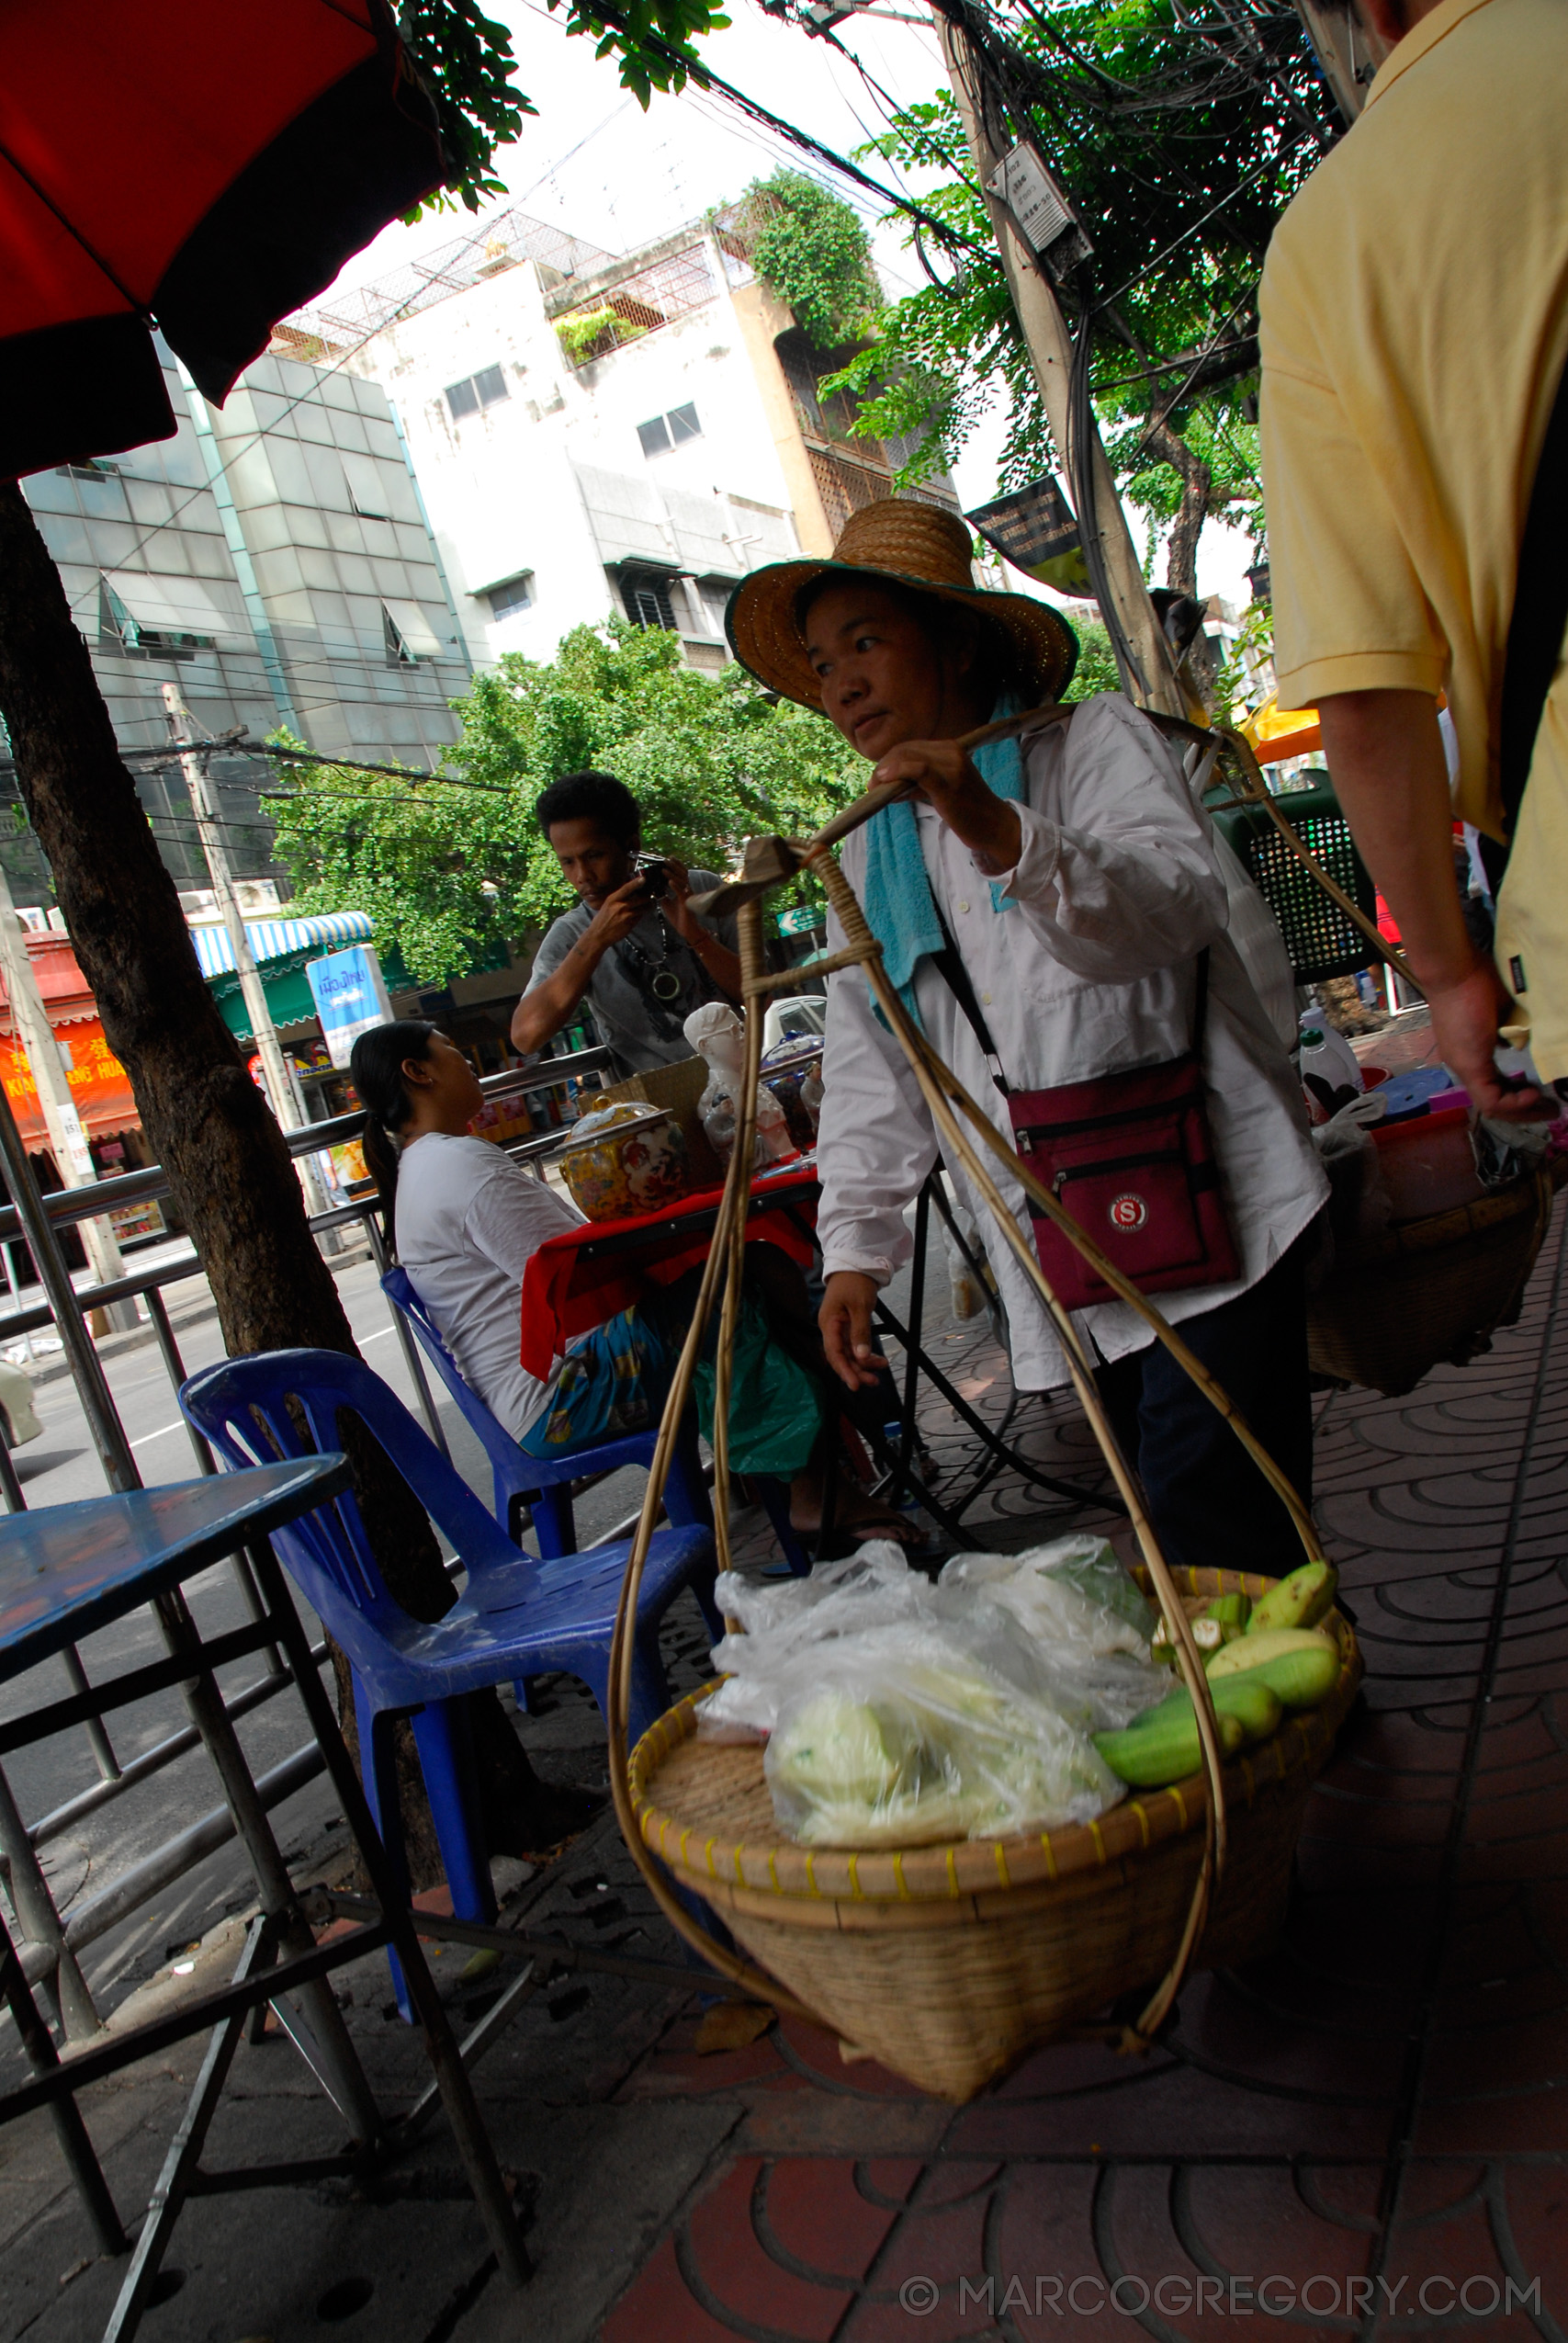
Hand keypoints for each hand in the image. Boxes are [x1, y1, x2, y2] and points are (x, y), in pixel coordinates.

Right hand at [580, 877, 649, 956]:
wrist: (598, 935)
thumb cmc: (602, 919)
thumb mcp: (607, 904)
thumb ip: (618, 897)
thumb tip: (629, 889)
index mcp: (612, 899)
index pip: (626, 888)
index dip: (636, 883)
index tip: (644, 878)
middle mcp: (619, 907)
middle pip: (639, 898)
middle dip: (647, 896)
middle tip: (650, 895)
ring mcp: (625, 916)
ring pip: (643, 908)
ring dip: (649, 906)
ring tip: (650, 904)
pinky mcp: (630, 925)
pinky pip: (640, 917)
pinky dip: (642, 914)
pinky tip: (641, 913)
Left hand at [661, 856, 699, 941]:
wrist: (686, 930)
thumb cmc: (678, 917)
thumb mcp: (666, 903)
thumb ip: (662, 894)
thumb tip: (654, 887)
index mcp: (682, 889)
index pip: (680, 874)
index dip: (676, 865)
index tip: (669, 858)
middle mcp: (686, 890)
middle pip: (681, 874)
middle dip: (674, 866)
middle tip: (666, 859)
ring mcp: (687, 896)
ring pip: (681, 881)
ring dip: (672, 874)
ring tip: (664, 868)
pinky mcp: (686, 903)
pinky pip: (681, 892)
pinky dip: (675, 886)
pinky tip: (669, 881)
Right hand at [819, 1271, 887, 1391]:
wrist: (856, 1264)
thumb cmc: (855, 1282)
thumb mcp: (860, 1306)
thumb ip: (860, 1332)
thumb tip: (861, 1356)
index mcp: (828, 1324)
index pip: (834, 1354)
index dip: (844, 1371)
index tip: (856, 1385)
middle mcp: (831, 1329)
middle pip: (841, 1357)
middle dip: (856, 1371)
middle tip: (873, 1382)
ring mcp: (838, 1328)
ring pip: (849, 1353)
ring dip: (863, 1363)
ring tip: (881, 1367)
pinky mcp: (847, 1327)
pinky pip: (854, 1345)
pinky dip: (865, 1353)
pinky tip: (877, 1359)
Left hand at [869, 740, 1022, 873]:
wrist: (994, 827)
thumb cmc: (968, 812)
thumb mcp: (940, 792)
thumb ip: (917, 785)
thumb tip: (889, 784)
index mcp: (950, 749)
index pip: (911, 747)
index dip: (890, 760)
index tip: (878, 777)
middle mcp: (952, 751)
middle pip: (906, 750)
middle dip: (885, 765)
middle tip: (873, 784)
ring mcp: (951, 766)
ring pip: (909, 757)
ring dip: (886, 772)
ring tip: (876, 788)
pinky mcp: (948, 783)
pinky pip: (917, 769)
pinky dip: (897, 772)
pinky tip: (885, 781)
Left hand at [1423, 958, 1551, 1120]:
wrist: (1454, 969)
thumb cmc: (1476, 979)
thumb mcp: (1500, 1012)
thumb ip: (1507, 1032)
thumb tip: (1518, 1043)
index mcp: (1470, 1052)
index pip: (1494, 1086)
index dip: (1518, 1096)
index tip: (1541, 1094)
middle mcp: (1464, 1064)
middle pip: (1494, 1101)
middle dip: (1524, 1111)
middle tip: (1550, 1111)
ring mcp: (1464, 1065)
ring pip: (1492, 1104)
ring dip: (1522, 1110)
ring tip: (1547, 1109)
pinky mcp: (1469, 1064)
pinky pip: (1490, 1099)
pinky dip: (1514, 1102)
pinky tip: (1532, 1095)